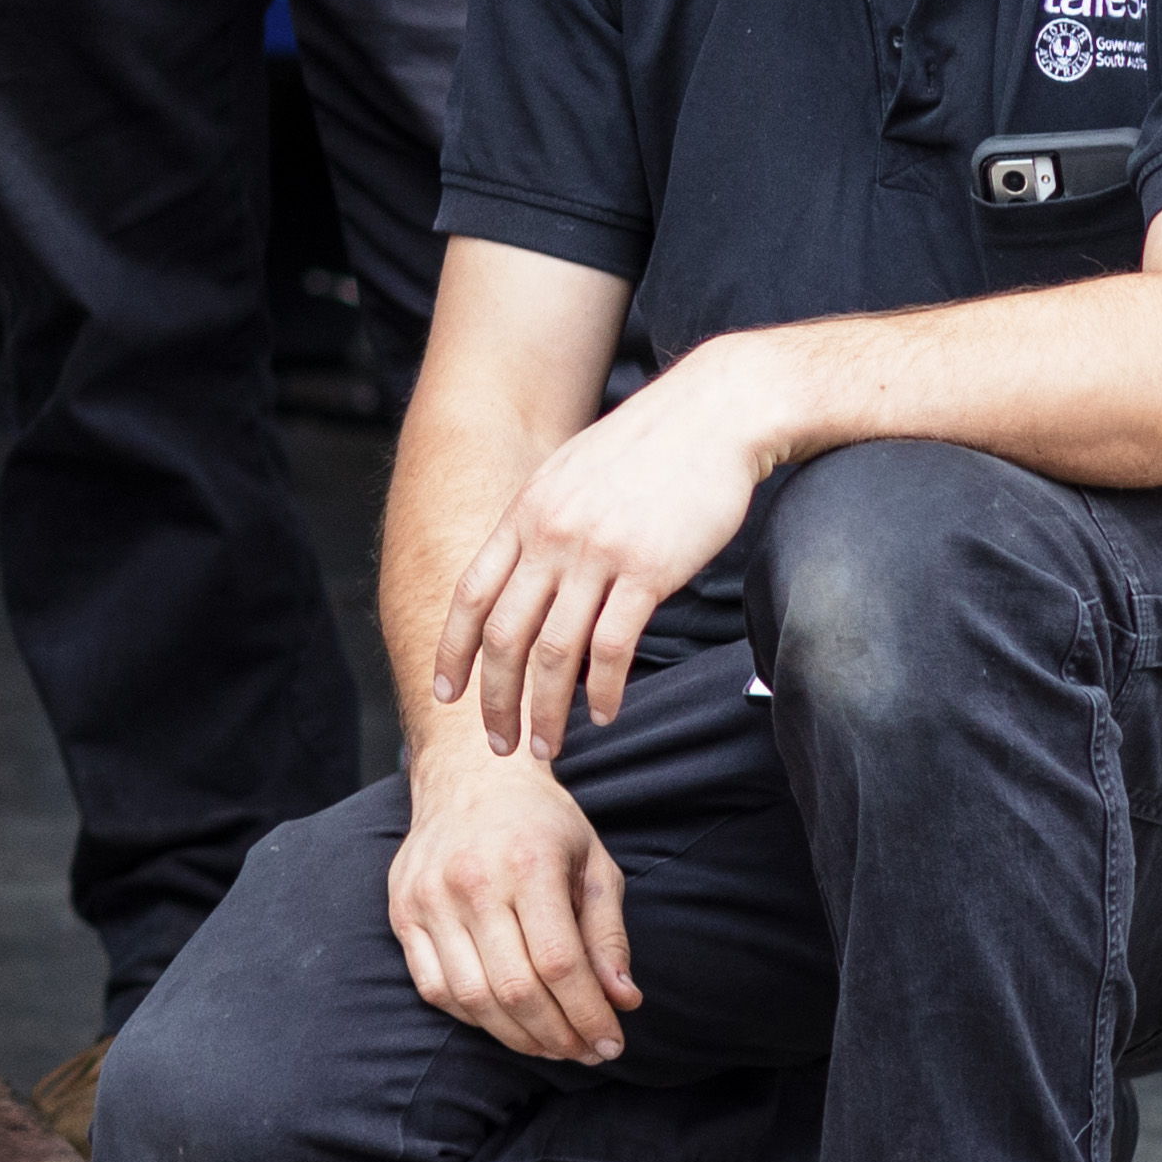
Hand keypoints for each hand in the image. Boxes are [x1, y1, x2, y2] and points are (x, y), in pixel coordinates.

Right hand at [389, 747, 639, 1062]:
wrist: (469, 776)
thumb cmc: (542, 823)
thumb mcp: (594, 864)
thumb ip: (608, 936)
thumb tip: (622, 1001)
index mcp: (526, 862)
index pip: (559, 964)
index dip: (588, 1015)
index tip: (612, 1044)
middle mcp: (471, 881)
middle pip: (515, 988)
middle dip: (558, 1035)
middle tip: (585, 1053)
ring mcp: (428, 897)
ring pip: (472, 998)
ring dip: (518, 1037)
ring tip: (551, 1045)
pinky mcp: (402, 911)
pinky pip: (435, 987)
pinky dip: (474, 1017)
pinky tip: (506, 1020)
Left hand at [436, 355, 774, 752]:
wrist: (715, 414)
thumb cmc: (648, 449)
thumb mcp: (572, 473)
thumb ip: (543, 523)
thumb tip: (524, 574)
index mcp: (525, 513)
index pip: (470, 594)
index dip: (453, 650)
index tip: (446, 694)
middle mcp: (550, 535)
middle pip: (503, 634)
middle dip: (494, 699)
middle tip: (499, 745)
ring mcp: (597, 553)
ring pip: (553, 652)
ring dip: (546, 710)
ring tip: (547, 748)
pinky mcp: (648, 570)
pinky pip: (612, 647)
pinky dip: (602, 691)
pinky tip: (603, 714)